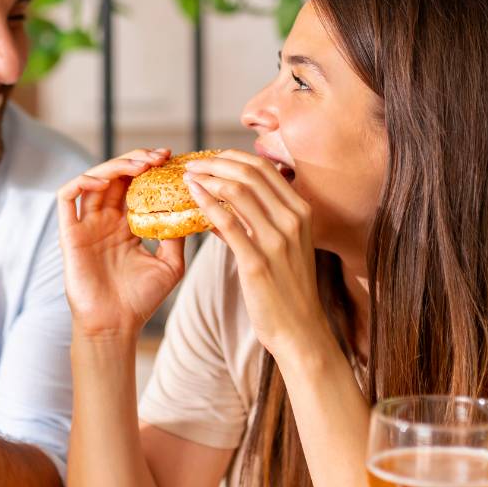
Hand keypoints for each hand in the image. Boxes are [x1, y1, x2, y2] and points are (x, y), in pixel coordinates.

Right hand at [57, 148, 186, 338]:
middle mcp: (105, 220)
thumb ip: (178, 235)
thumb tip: (196, 208)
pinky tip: (103, 181)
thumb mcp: (170, 263)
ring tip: (140, 165)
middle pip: (116, 177)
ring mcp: (86, 225)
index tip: (172, 160)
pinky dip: (81, 182)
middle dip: (137, 161)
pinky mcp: (69, 233)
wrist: (116, 325)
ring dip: (115, 166)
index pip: (136, 186)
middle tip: (160, 157)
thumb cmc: (141, 299)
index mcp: (127, 225)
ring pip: (93, 180)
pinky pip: (67, 198)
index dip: (151, 170)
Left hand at [182, 150, 333, 359]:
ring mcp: (277, 240)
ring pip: (238, 190)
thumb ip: (256, 222)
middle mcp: (292, 220)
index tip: (210, 158)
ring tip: (186, 177)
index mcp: (301, 212)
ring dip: (207, 178)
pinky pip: (227, 222)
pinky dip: (206, 204)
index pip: (264, 168)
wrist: (299, 329)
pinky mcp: (257, 261)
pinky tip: (191, 198)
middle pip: (250, 172)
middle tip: (192, 163)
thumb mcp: (282, 246)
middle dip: (216, 162)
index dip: (233, 157)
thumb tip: (219, 205)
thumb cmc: (287, 288)